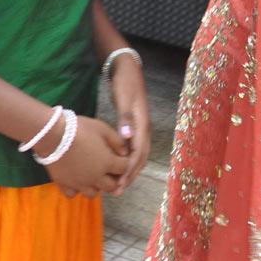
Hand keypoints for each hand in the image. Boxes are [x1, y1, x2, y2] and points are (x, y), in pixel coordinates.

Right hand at [44, 114, 128, 197]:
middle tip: (108, 169)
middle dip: (113, 178)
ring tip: (92, 176)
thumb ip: (116, 141)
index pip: (124, 168)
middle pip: (111, 186)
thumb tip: (125, 152)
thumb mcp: (102, 128)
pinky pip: (73, 194)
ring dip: (96, 186)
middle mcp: (96, 177)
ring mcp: (79, 183)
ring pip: (93, 194)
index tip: (119, 157)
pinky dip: (76, 189)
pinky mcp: (64, 185)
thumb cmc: (79, 128)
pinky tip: (75, 179)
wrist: (53, 135)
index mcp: (107, 163)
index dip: (124, 163)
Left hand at [108, 59, 150, 192]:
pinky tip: (116, 166)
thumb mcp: (124, 99)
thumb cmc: (125, 84)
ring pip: (138, 155)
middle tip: (118, 191)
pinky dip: (126, 160)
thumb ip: (125, 118)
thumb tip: (128, 138)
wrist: (127, 69)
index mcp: (143, 125)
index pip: (138, 154)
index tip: (120, 183)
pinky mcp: (134, 127)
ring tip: (118, 184)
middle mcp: (144, 129)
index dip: (129, 171)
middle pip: (140, 159)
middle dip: (130, 176)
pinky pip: (133, 149)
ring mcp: (140, 129)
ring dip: (129, 170)